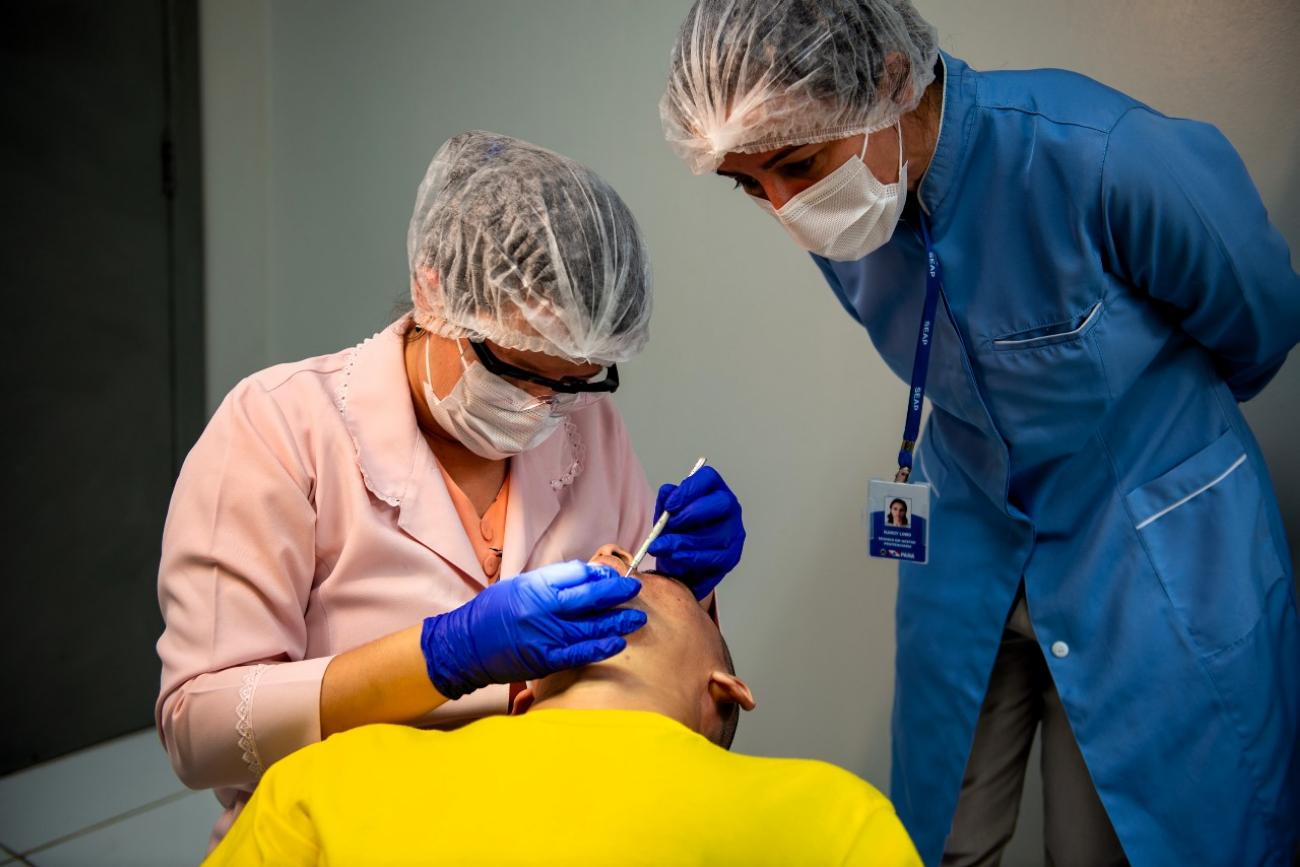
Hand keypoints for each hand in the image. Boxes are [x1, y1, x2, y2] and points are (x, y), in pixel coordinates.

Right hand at [420, 561, 644, 699]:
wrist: (467, 645)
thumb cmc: (495, 611)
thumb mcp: (522, 584)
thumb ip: (555, 580)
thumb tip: (591, 575)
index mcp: (536, 588)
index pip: (579, 577)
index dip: (603, 576)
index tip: (617, 577)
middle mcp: (543, 611)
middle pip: (590, 600)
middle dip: (617, 594)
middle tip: (636, 590)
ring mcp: (545, 638)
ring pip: (591, 628)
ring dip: (618, 622)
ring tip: (637, 618)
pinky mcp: (545, 661)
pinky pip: (579, 654)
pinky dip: (601, 648)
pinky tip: (618, 643)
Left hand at [648, 465, 745, 599]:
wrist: (679, 563)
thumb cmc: (676, 531)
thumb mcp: (666, 514)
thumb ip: (666, 501)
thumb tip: (667, 492)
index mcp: (712, 488)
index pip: (708, 478)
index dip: (689, 490)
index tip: (669, 506)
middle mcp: (729, 506)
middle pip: (721, 503)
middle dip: (692, 514)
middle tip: (669, 525)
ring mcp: (734, 531)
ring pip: (716, 534)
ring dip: (684, 541)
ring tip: (661, 546)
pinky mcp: (732, 555)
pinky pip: (715, 557)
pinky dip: (692, 558)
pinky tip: (675, 557)